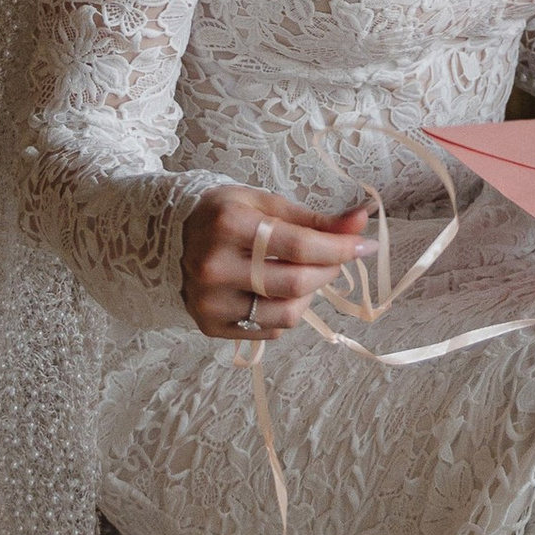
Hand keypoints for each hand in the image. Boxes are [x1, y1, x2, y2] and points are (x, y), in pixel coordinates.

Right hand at [181, 186, 370, 341]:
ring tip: (303, 275)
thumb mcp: (264, 204)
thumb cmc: (223, 215)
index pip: (298, 245)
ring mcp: (210, 301)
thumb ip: (314, 218)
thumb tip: (361, 222)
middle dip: (328, 270)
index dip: (340, 248)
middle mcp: (215, 266)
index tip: (366, 246)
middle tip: (335, 258)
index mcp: (228, 225)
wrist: (168, 239)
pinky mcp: (210, 326)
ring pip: (286, 315)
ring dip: (309, 295)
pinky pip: (269, 330)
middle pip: (295, 283)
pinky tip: (276, 292)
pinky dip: (286, 313)